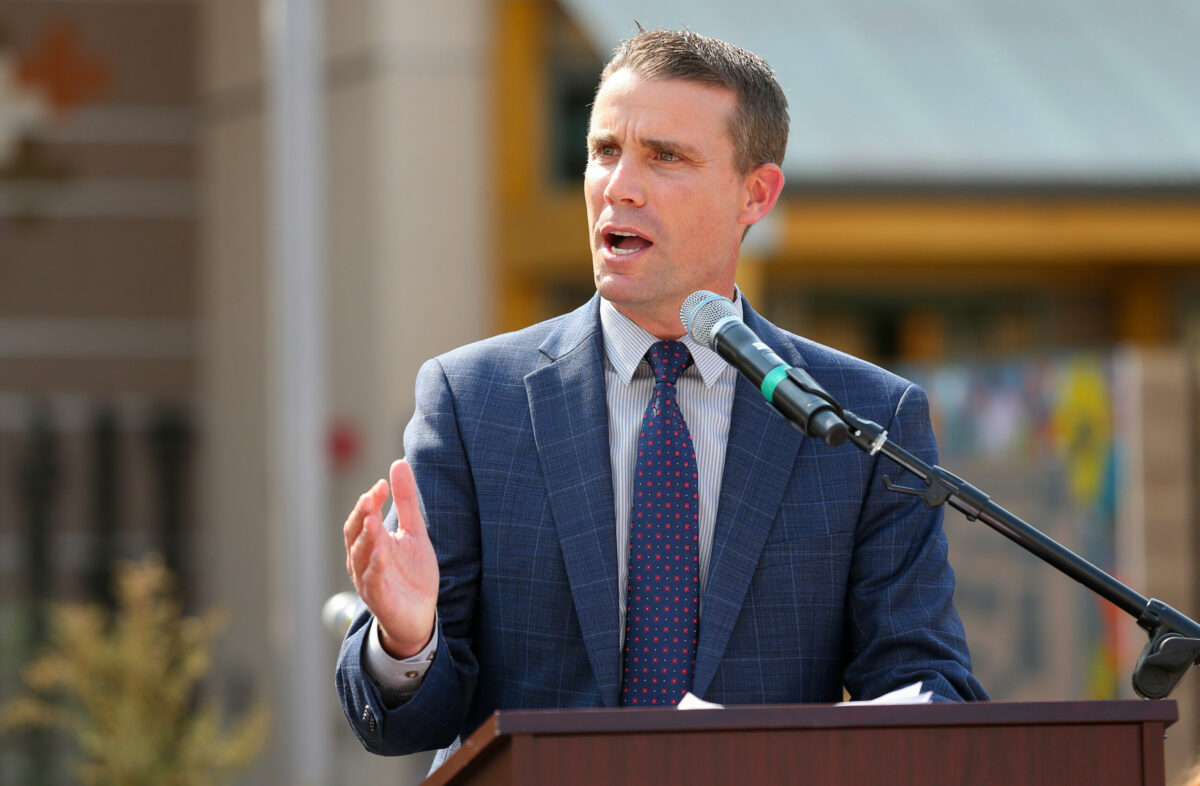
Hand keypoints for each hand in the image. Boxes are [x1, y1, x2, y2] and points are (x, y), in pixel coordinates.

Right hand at [344, 459, 438, 657]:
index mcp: (370, 543)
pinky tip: (382, 553)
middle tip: (370, 497)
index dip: (370, 501)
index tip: (383, 484)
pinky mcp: (379, 599)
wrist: (420, 614)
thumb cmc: (412, 573)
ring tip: (373, 520)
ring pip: (360, 557)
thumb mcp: (414, 532)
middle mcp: (363, 560)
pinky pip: (372, 581)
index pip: (363, 517)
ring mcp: (368, 580)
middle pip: (355, 535)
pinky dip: (375, 567)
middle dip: (361, 515)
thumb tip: (399, 463)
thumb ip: (406, 501)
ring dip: (366, 538)